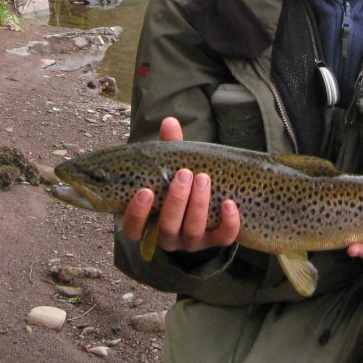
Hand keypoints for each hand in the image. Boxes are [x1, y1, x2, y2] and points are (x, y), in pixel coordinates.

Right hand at [120, 116, 240, 252]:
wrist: (207, 211)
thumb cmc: (180, 187)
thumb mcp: (171, 170)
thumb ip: (169, 150)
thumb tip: (169, 121)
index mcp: (150, 222)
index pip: (134, 229)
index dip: (137, 214)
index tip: (145, 191)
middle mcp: (169, 237)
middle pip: (168, 228)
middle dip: (176, 201)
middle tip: (184, 174)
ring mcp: (192, 241)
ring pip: (193, 232)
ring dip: (198, 205)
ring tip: (203, 178)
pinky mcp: (216, 241)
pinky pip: (223, 238)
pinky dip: (228, 222)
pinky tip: (229, 203)